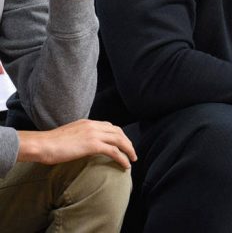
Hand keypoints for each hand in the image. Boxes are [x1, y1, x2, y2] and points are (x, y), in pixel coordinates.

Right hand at [16, 119, 136, 168]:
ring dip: (129, 150)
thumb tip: (81, 146)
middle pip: (118, 132)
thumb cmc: (49, 144)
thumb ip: (78, 137)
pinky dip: (123, 158)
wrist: (42, 144)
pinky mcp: (93, 145)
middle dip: (127, 142)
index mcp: (87, 122)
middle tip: (131, 152)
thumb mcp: (68, 136)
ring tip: (132, 159)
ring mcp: (94, 134)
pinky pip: (114, 151)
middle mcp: (93, 125)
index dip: (119, 135)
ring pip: (119, 140)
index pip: (109, 126)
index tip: (122, 143)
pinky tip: (126, 165)